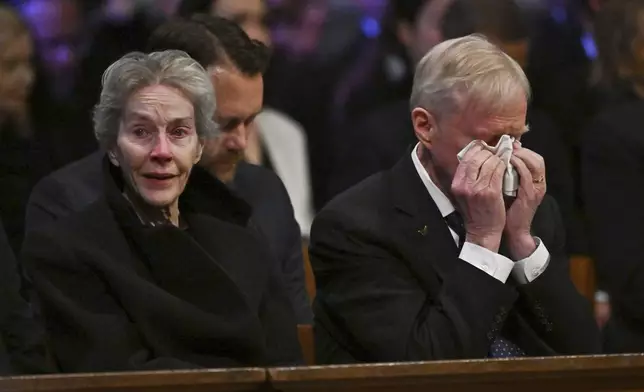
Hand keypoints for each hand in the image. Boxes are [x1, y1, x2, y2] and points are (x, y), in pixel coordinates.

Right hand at [451, 143, 506, 251]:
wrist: (482, 231)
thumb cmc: (476, 211)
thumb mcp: (464, 193)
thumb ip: (467, 177)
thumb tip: (475, 156)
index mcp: (456, 183)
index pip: (465, 158)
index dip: (477, 149)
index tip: (485, 147)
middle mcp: (464, 184)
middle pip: (476, 157)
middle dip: (488, 151)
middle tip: (496, 150)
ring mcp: (477, 188)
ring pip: (489, 162)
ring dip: (498, 157)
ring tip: (503, 157)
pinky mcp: (490, 192)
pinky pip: (498, 171)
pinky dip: (503, 165)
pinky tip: (507, 165)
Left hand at [505, 142, 546, 258]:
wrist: (513, 230)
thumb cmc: (507, 209)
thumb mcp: (509, 188)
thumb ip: (507, 174)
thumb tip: (498, 159)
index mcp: (536, 181)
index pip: (535, 158)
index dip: (523, 150)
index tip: (509, 144)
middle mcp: (539, 184)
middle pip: (537, 159)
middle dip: (522, 150)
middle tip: (508, 146)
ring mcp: (536, 189)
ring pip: (534, 164)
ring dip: (521, 155)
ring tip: (507, 151)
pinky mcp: (530, 195)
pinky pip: (527, 175)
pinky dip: (518, 165)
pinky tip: (508, 161)